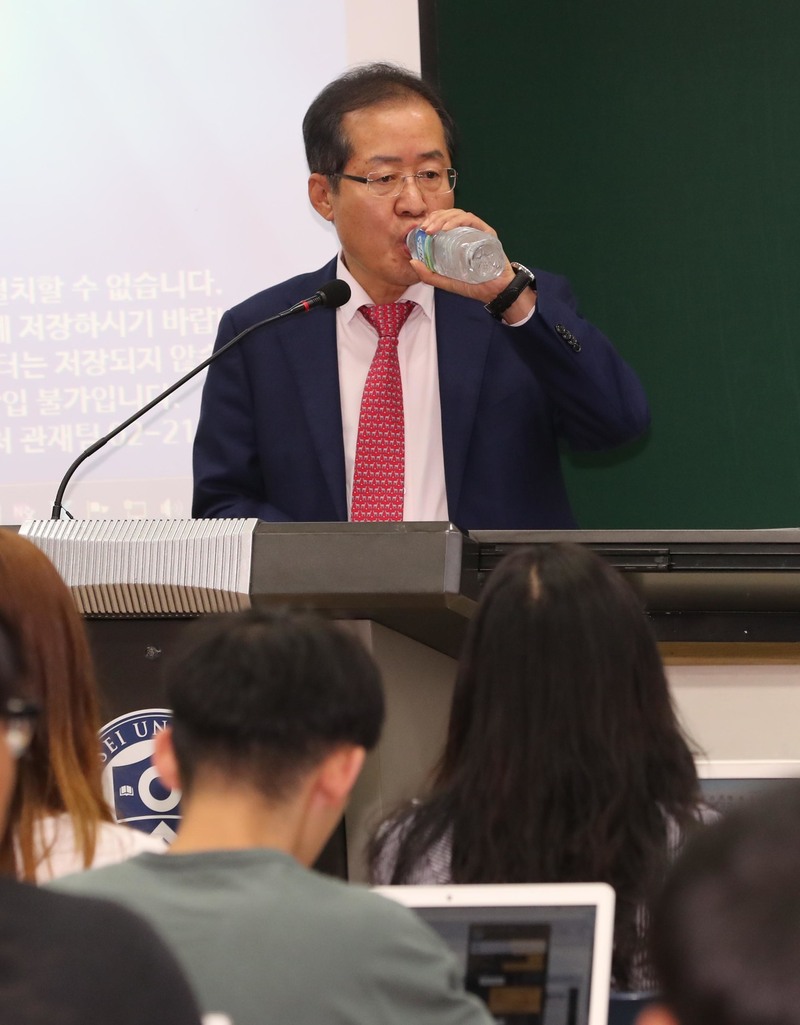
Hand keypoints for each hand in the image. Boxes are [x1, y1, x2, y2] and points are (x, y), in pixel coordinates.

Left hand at [408, 210, 533, 319]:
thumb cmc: (473, 286)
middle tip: (425, 229)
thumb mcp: (446, 281)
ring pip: (458, 214)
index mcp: (458, 238)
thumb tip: (412, 262)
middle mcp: (467, 232)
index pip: (443, 221)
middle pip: (449, 215)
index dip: (431, 220)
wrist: (495, 292)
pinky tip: (446, 229)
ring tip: (433, 229)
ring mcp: (478, 231)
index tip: (421, 229)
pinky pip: (470, 220)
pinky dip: (456, 221)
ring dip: (443, 219)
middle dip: (434, 218)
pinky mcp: (487, 232)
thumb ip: (429, 275)